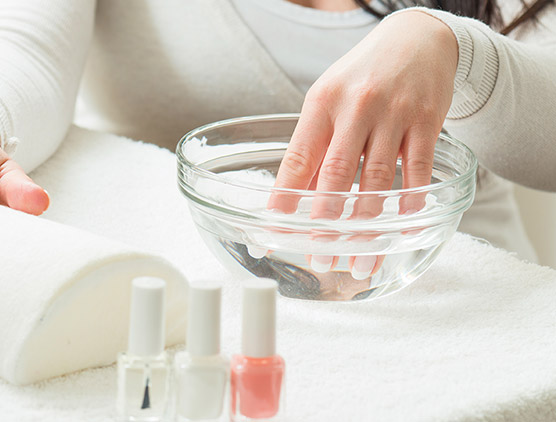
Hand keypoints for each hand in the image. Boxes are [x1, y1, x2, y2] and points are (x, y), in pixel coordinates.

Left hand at [268, 12, 456, 278]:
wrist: (417, 39)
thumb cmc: (362, 77)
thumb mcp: (329, 99)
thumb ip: (318, 144)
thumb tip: (298, 197)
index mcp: (321, 104)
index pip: (298, 158)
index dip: (286, 195)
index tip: (275, 226)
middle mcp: (355, 108)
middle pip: (337, 174)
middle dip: (326, 222)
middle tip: (320, 257)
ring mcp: (393, 114)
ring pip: (376, 179)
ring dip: (367, 224)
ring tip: (360, 258)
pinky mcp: (427, 120)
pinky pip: (416, 168)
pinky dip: (410, 201)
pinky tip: (401, 226)